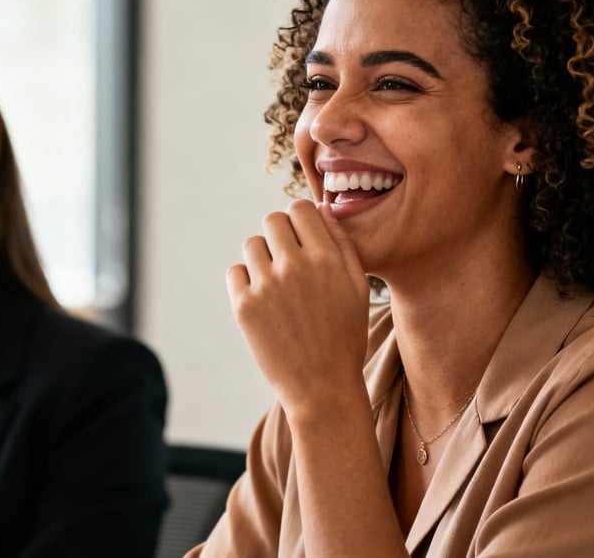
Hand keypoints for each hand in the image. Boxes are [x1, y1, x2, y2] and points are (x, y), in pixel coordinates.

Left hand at [226, 199, 371, 415]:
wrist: (322, 387)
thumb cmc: (345, 336)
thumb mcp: (358, 287)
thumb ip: (342, 243)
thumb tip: (320, 208)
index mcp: (326, 258)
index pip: (300, 208)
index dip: (301, 220)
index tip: (304, 238)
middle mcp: (294, 266)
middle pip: (272, 220)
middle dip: (281, 235)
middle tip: (290, 261)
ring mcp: (266, 285)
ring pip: (252, 245)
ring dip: (263, 257)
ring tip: (278, 284)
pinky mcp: (243, 306)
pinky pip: (235, 271)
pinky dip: (246, 280)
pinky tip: (264, 300)